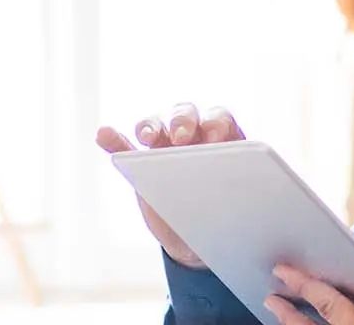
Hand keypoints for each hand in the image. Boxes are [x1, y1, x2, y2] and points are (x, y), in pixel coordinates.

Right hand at [92, 102, 244, 268]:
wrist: (200, 239)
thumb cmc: (227, 214)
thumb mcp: (237, 205)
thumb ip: (239, 190)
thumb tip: (250, 193)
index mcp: (222, 137)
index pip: (218, 118)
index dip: (216, 123)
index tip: (215, 137)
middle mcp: (192, 133)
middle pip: (185, 113)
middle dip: (182, 121)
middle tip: (183, 138)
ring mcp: (162, 146)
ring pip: (154, 124)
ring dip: (149, 126)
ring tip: (147, 137)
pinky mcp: (138, 163)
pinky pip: (122, 144)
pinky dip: (111, 138)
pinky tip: (103, 134)